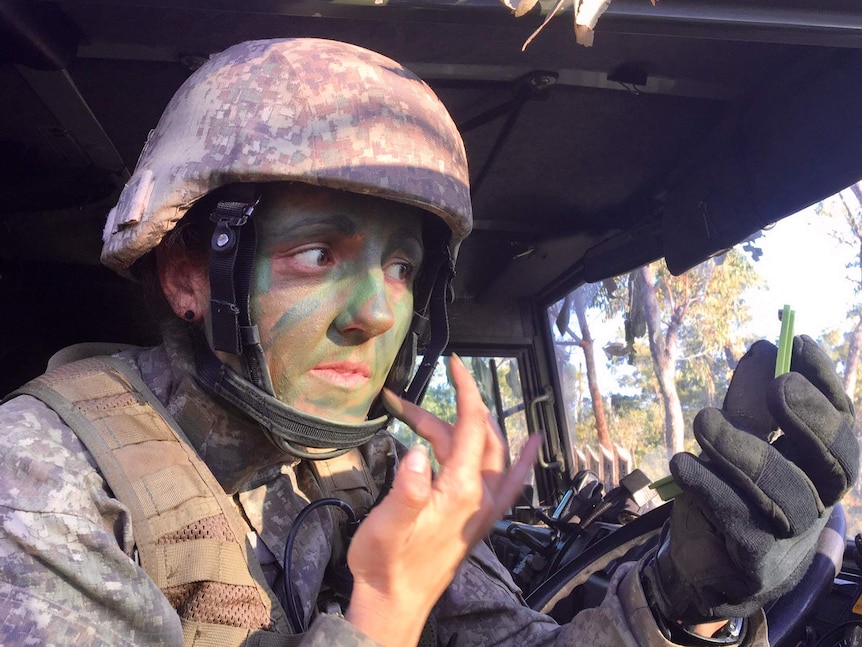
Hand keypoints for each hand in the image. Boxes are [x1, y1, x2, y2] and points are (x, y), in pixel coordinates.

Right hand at [344, 355, 540, 645]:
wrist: (395, 602)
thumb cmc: (387, 564)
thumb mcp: (387, 525)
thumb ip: (407, 489)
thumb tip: (418, 453)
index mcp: (461, 491)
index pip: (471, 426)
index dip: (465, 390)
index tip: (456, 364)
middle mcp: (480, 497)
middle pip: (476, 435)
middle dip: (450, 409)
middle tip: (408, 402)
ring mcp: (483, 509)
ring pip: (485, 452)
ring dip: (463, 427)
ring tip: (422, 417)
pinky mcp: (479, 519)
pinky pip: (510, 479)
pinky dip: (520, 457)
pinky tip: (530, 444)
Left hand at [643, 335, 858, 622]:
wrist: (703, 567)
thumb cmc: (729, 496)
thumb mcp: (734, 442)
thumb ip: (749, 404)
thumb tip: (765, 349)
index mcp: (817, 465)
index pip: (840, 422)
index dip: (826, 384)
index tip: (802, 343)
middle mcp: (815, 499)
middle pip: (835, 462)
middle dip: (809, 420)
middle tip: (779, 386)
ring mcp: (789, 534)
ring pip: (783, 493)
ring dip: (742, 452)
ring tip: (703, 421)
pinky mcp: (756, 561)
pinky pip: (740, 522)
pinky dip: (710, 489)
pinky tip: (683, 464)